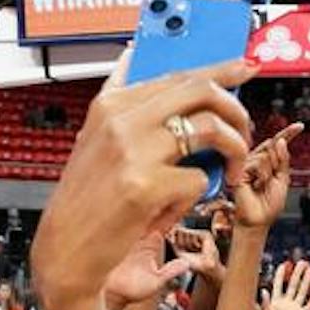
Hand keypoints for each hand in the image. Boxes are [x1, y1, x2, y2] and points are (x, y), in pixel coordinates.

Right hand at [31, 53, 255, 309]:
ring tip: (232, 171)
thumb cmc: (85, 203)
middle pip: (201, 91)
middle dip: (236, 109)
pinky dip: (197, 196)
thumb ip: (120, 106)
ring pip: (211, 129)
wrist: (64, 252)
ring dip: (234, 150)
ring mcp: (133, 152)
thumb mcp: (93, 142)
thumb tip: (135, 57)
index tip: (245, 67)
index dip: (219, 68)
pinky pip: (198, 180)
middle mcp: (121, 121)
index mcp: (109, 105)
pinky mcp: (146, 187)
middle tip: (244, 132)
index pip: (176, 74)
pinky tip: (176, 207)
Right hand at [233, 123, 302, 229]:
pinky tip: (256, 185)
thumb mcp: (283, 179)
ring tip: (262, 186)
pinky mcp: (238, 170)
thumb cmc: (268, 205)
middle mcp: (255, 160)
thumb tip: (280, 140)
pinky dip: (262, 175)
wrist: (258, 220)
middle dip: (277, 162)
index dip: (288, 133)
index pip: (277, 143)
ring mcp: (246, 164)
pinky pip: (258, 162)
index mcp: (266, 162)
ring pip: (266, 154)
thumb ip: (283, 160)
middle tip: (271, 179)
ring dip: (269, 172)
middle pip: (272, 146)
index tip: (300, 126)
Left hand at [262, 260, 309, 309]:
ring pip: (302, 292)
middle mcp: (286, 304)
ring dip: (306, 281)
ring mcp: (295, 309)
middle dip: (297, 273)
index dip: (281, 275)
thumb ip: (265, 305)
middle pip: (293, 285)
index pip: (278, 285)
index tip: (285, 265)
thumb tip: (263, 290)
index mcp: (275, 303)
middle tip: (302, 262)